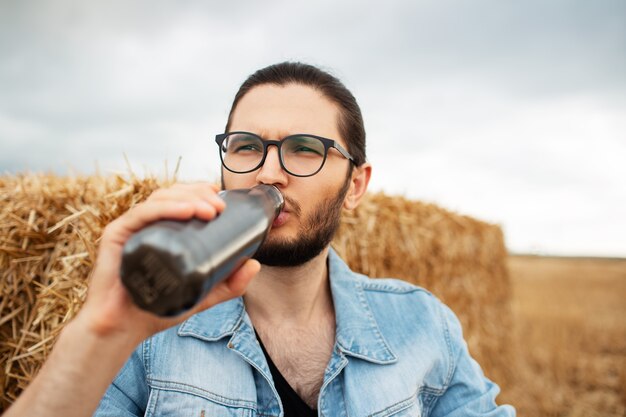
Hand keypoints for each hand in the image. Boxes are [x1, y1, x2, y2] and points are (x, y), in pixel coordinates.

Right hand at [78, 182, 259, 342]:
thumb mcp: (201, 293)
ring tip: (210, 210)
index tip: (222, 198)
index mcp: (162, 230)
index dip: (200, 192)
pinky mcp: (116, 235)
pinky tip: (186, 211)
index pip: (180, 199)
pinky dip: (166, 208)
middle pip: (172, 194)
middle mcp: (146, 225)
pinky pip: (142, 214)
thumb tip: (255, 265)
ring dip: (188, 198)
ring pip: (160, 199)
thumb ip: (228, 284)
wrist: (122, 329)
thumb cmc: (156, 309)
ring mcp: (130, 228)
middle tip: (220, 207)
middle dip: (199, 194)